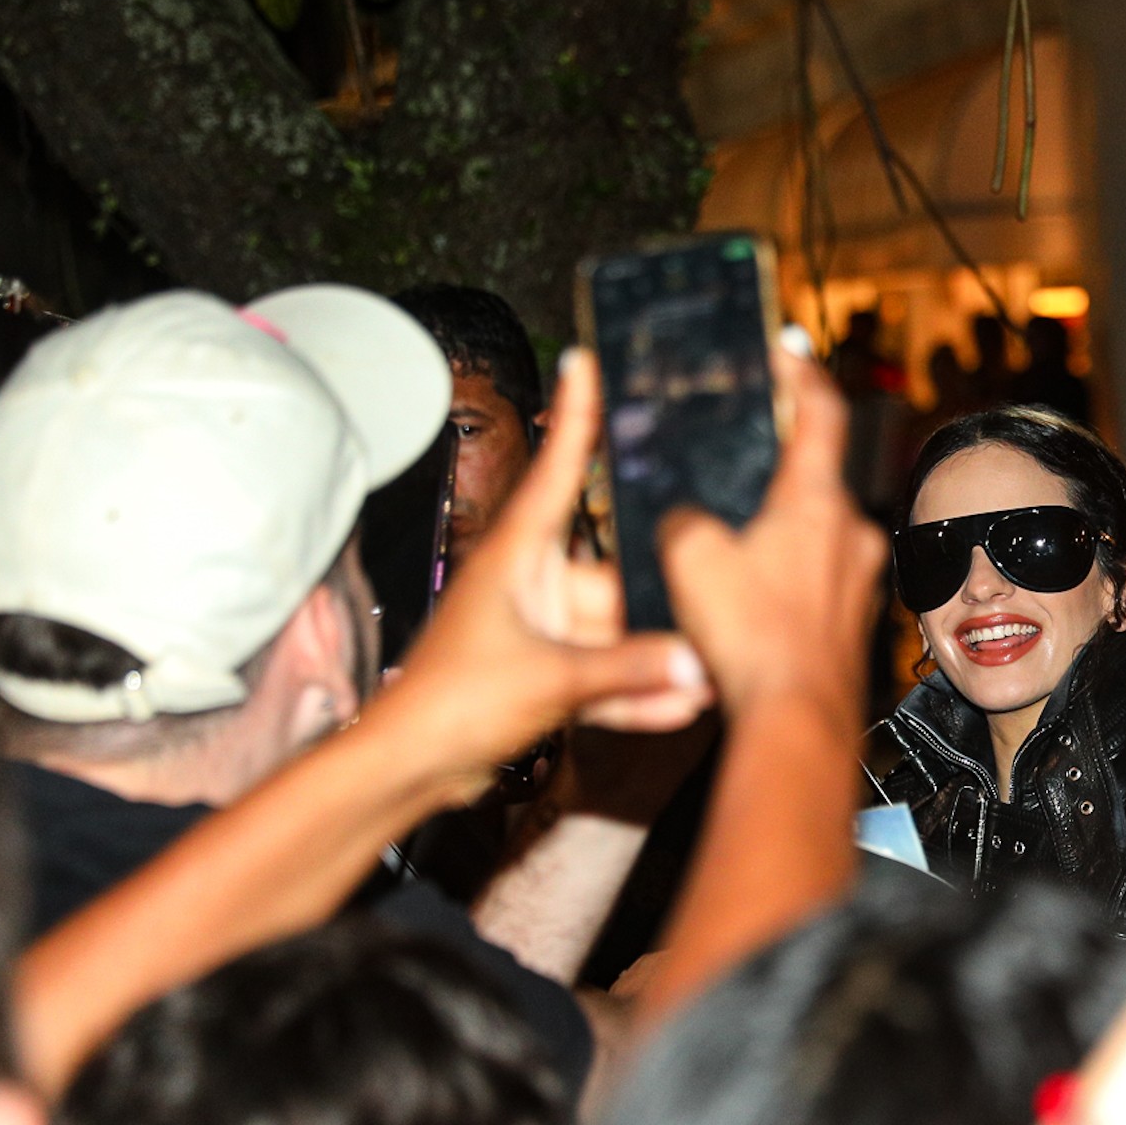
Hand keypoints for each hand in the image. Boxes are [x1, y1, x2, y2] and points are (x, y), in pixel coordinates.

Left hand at [383, 352, 712, 793]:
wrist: (408, 765)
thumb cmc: (453, 703)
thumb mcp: (553, 679)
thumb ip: (629, 672)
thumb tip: (695, 666)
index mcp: (519, 554)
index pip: (558, 468)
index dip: (575, 414)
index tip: (584, 359)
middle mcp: (531, 583)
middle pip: (613, 576)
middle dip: (660, 601)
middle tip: (717, 606)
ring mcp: (537, 631)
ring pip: (613, 635)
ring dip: (653, 658)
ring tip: (709, 674)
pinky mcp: (540, 676)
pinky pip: (601, 676)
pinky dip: (634, 692)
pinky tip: (680, 709)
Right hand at [658, 348, 886, 723]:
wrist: (797, 720)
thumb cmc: (752, 636)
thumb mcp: (689, 559)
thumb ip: (682, 523)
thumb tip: (683, 522)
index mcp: (817, 502)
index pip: (821, 413)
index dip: (801, 375)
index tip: (787, 351)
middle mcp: (850, 534)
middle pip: (816, 481)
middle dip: (777, 473)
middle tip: (741, 468)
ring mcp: (858, 582)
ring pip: (816, 537)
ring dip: (780, 534)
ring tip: (734, 546)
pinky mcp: (851, 626)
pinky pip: (817, 584)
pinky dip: (787, 581)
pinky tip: (750, 603)